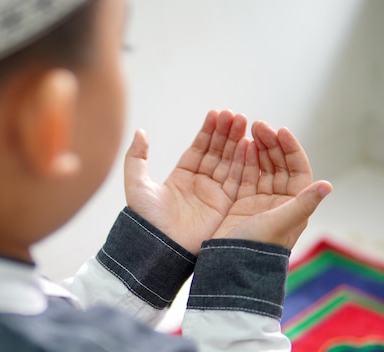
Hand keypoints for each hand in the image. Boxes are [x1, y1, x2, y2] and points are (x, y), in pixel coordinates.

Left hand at [124, 110, 248, 254]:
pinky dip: (243, 162)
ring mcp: (214, 196)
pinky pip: (237, 181)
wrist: (158, 249)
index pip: (199, 149)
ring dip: (237, 143)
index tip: (216, 113)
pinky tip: (248, 144)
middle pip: (217, 153)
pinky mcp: (226, 208)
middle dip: (226, 133)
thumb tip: (140, 132)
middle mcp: (200, 186)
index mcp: (181, 179)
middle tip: (234, 114)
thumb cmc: (145, 220)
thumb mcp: (136, 184)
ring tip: (243, 121)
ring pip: (229, 163)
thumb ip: (136, 157)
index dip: (208, 131)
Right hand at [213, 121, 332, 248]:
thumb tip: (328, 185)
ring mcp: (259, 201)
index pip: (297, 169)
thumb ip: (304, 203)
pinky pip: (244, 176)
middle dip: (271, 143)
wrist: (232, 266)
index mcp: (295, 204)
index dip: (291, 149)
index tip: (280, 130)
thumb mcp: (283, 223)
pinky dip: (243, 160)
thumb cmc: (260, 247)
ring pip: (261, 167)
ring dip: (257, 148)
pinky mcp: (241, 203)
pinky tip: (241, 145)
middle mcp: (280, 201)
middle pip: (278, 164)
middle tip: (259, 125)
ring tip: (249, 129)